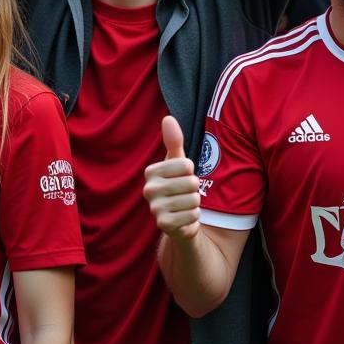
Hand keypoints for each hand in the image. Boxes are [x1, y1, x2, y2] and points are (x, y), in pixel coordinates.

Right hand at [143, 117, 201, 241]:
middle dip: (194, 188)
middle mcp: (149, 189)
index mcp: (151, 172)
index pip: (186, 165)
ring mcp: (154, 208)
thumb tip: (168, 118)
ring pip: (193, 199)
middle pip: (191, 182)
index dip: (190, 171)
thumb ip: (173, 141)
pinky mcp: (163, 225)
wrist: (177, 219)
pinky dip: (194, 216)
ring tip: (184, 205)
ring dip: (194, 203)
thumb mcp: (177, 162)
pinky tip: (184, 217)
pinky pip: (192, 215)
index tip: (181, 177)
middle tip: (184, 193)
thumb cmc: (177, 185)